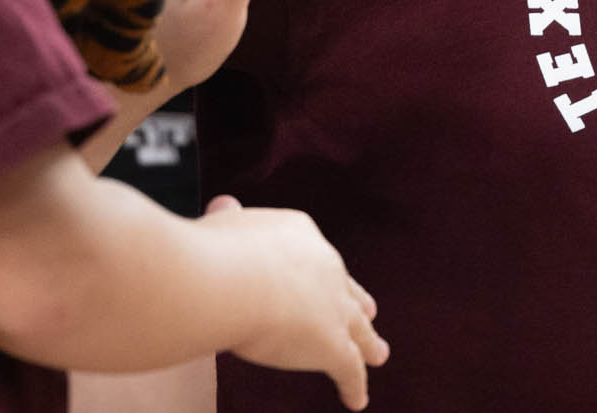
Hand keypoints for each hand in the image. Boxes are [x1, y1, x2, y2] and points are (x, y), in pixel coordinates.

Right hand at [201, 195, 387, 410]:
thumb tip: (225, 202)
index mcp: (301, 236)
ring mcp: (334, 308)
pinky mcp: (333, 346)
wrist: (233, 281)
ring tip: (379, 353)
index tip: (320, 278)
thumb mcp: (222, 226)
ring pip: (358, 329)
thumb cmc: (217, 253)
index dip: (318, 272)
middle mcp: (326, 268)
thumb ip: (228, 218)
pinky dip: (355, 385)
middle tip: (371, 313)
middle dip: (358, 304)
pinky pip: (350, 368)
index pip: (314, 258)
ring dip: (369, 343)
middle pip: (346, 290)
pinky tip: (357, 400)